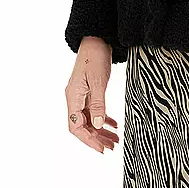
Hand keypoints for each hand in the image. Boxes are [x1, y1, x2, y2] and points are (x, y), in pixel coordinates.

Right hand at [65, 37, 119, 153]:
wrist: (96, 38)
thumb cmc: (95, 56)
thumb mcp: (99, 81)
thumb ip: (98, 104)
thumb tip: (98, 125)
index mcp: (73, 97)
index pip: (76, 126)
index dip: (88, 139)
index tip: (101, 148)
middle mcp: (74, 98)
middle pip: (83, 126)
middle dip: (96, 138)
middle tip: (111, 147)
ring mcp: (81, 95)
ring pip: (90, 119)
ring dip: (101, 130)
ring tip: (115, 139)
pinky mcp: (89, 90)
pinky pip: (94, 110)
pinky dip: (103, 118)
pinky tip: (114, 124)